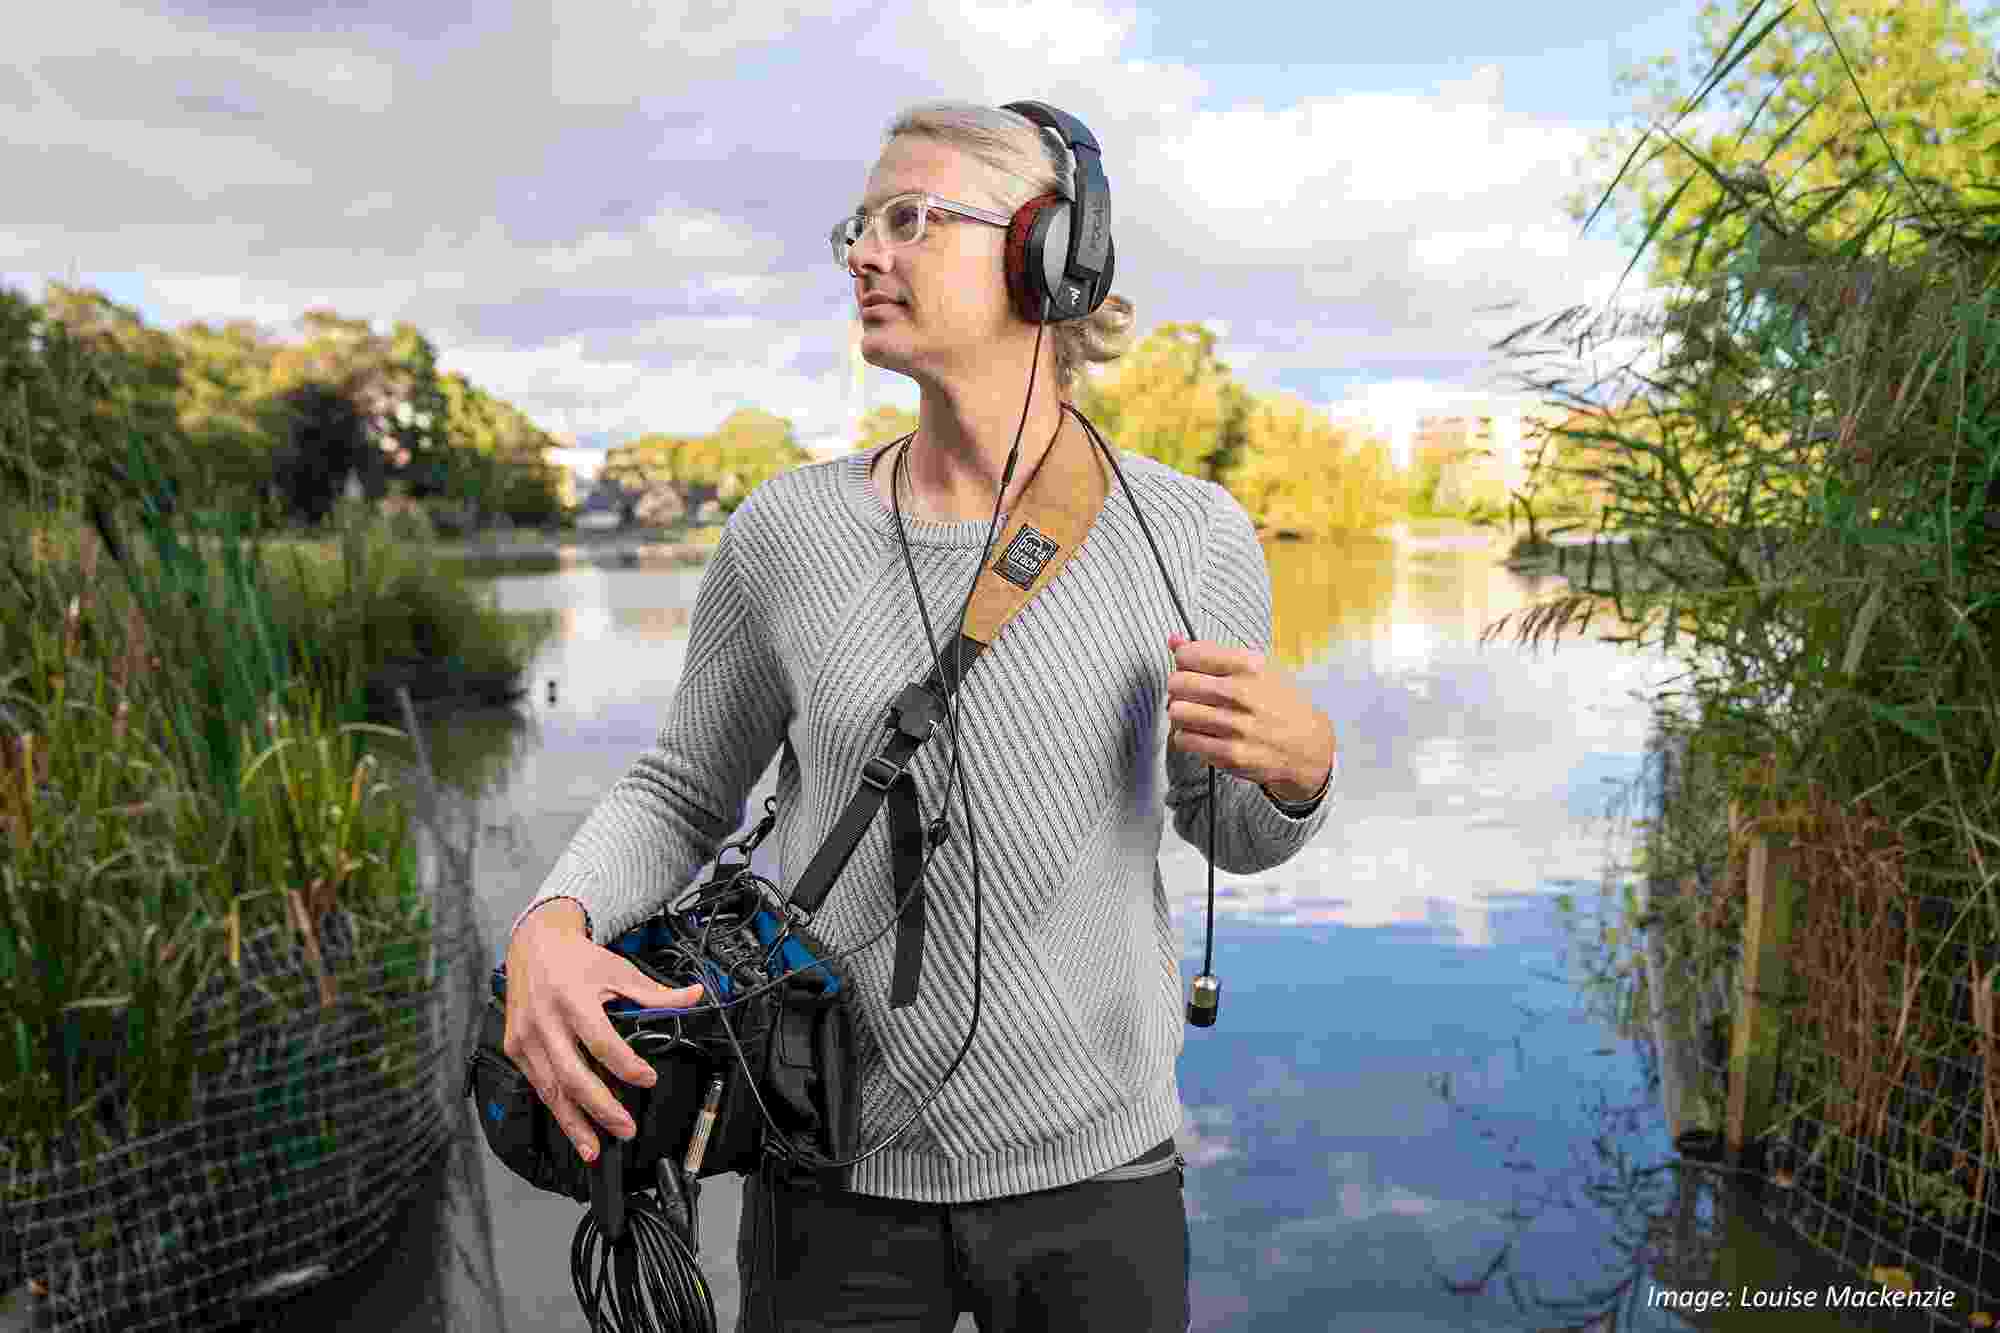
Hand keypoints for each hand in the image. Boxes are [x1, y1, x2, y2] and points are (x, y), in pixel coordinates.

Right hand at [502, 900, 705, 1162]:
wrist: (535, 944)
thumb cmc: (577, 959)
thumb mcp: (619, 970)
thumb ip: (656, 993)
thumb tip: (694, 997)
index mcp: (573, 999)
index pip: (601, 1042)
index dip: (626, 1066)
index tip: (648, 1078)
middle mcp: (545, 1021)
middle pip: (572, 1075)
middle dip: (600, 1108)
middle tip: (625, 1129)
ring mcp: (526, 1037)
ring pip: (550, 1089)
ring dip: (574, 1123)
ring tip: (594, 1148)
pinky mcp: (515, 1047)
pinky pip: (538, 1084)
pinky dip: (557, 1108)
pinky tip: (574, 1126)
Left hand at [1165, 633, 1335, 800]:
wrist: (1310, 747)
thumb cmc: (1285, 705)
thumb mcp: (1259, 668)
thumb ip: (1213, 653)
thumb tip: (1174, 641)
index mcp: (1250, 666)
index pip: (1190, 655)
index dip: (1182, 661)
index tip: (1187, 666)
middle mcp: (1242, 693)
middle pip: (1178, 683)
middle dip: (1178, 687)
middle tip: (1188, 692)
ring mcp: (1235, 726)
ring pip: (1177, 712)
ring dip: (1180, 712)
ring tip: (1194, 713)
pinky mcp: (1230, 754)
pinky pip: (1184, 739)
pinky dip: (1186, 736)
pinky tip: (1201, 732)